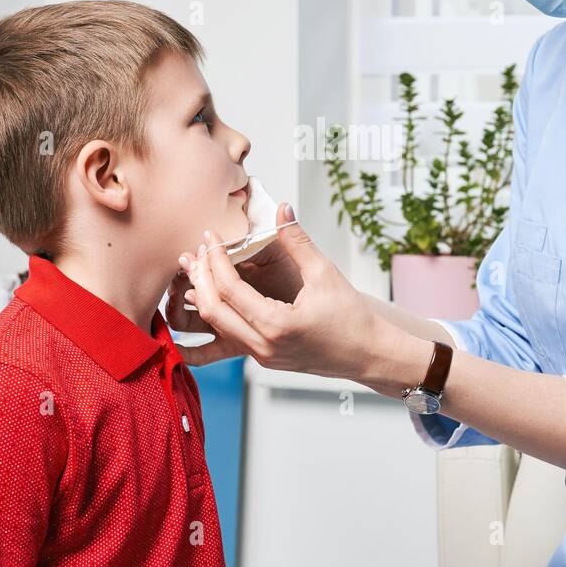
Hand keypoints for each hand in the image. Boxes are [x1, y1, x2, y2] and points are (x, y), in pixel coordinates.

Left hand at [176, 205, 398, 382]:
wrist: (368, 354)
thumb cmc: (352, 317)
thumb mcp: (324, 273)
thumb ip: (297, 240)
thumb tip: (282, 207)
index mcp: (276, 325)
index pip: (229, 289)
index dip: (214, 259)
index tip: (211, 236)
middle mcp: (263, 346)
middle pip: (212, 310)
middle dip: (200, 277)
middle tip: (197, 250)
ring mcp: (261, 356)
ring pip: (217, 326)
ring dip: (204, 296)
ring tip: (198, 268)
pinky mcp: (264, 358)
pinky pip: (229, 335)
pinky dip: (217, 312)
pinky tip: (212, 294)